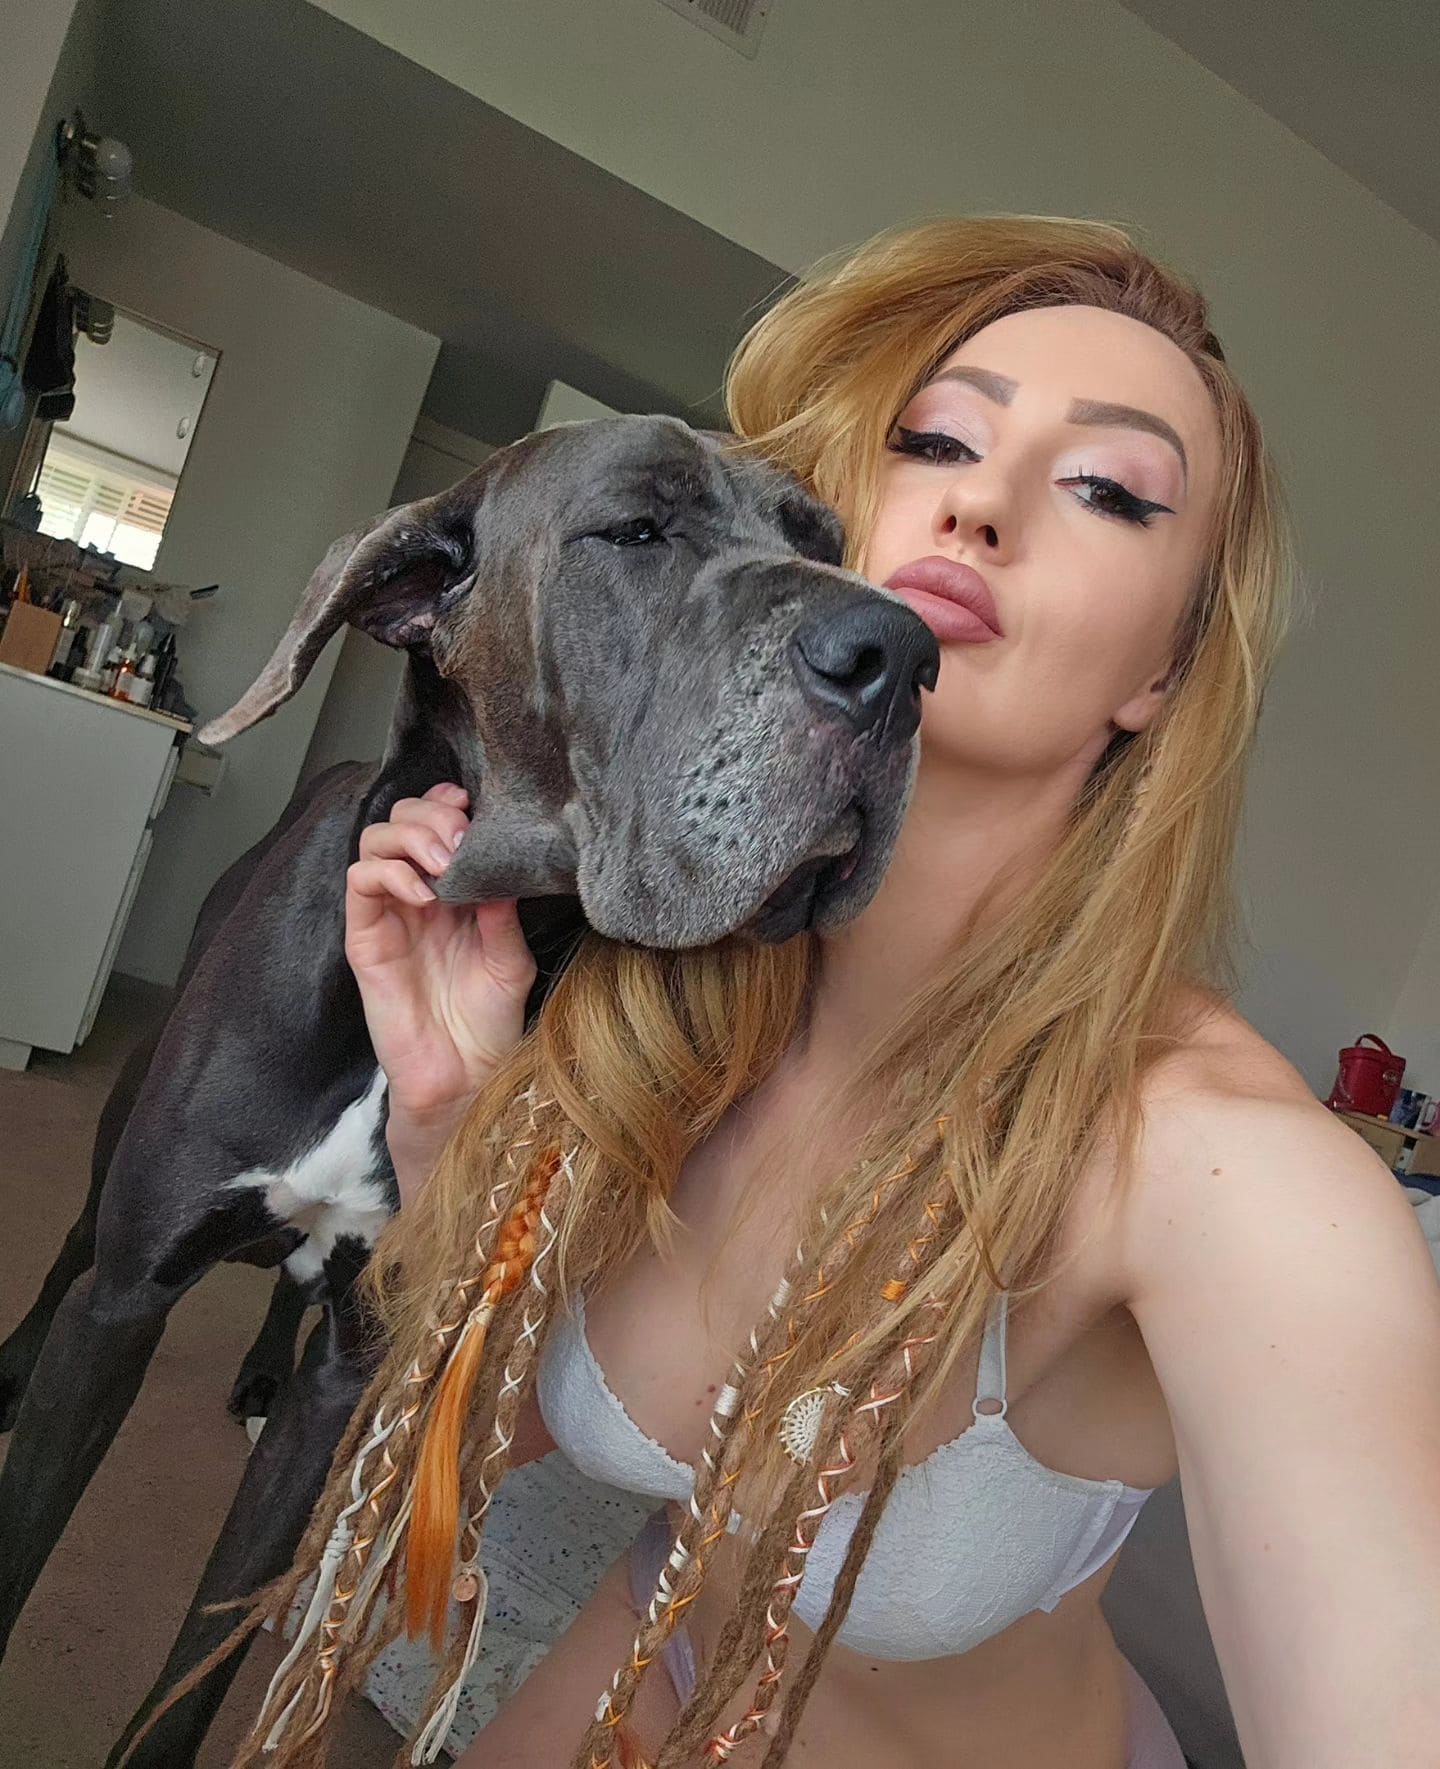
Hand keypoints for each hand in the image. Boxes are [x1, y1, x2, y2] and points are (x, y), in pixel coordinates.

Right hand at [345, 782, 535, 1122]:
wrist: (466, 1077)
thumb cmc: (490, 1022)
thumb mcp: (511, 959)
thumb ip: (503, 911)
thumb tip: (500, 860)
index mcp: (452, 891)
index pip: (434, 823)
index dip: (447, 803)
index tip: (475, 804)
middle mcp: (416, 895)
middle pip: (399, 820)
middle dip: (430, 814)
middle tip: (461, 837)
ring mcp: (388, 915)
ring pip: (373, 842)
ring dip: (409, 837)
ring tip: (445, 862)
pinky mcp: (366, 940)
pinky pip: (360, 884)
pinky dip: (390, 874)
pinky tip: (425, 895)